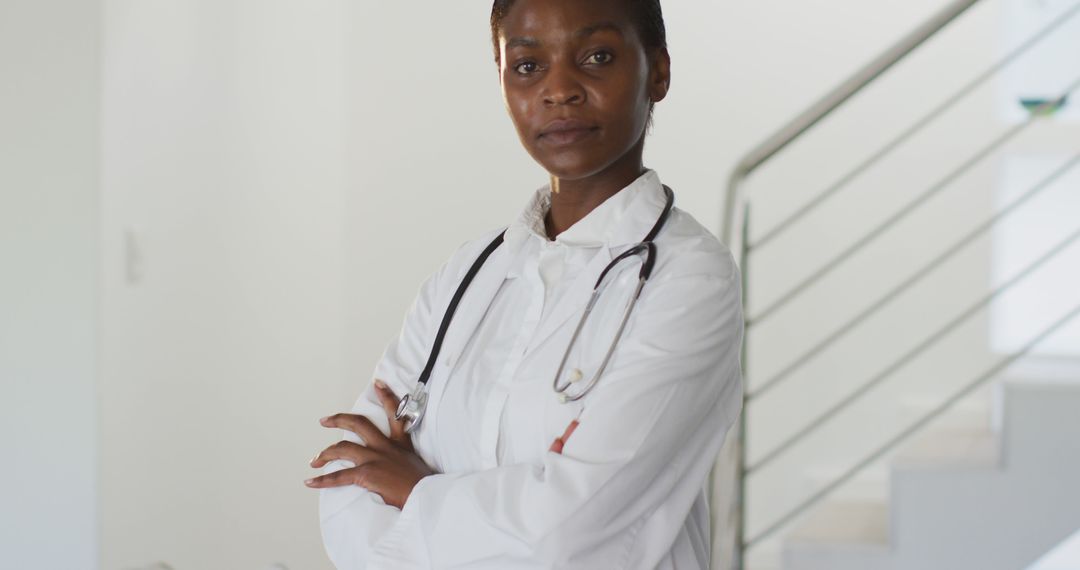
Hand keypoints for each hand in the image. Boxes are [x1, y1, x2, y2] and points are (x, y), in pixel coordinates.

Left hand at [306, 380, 434, 508]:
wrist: (426, 496)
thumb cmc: (424, 485)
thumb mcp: (418, 464)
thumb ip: (404, 461)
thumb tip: (397, 468)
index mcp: (401, 443)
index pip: (395, 413)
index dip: (386, 396)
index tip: (378, 384)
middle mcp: (385, 447)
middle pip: (359, 424)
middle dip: (339, 420)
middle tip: (325, 421)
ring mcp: (374, 459)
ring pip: (343, 449)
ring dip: (325, 454)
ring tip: (314, 460)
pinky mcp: (366, 474)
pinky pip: (338, 477)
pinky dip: (322, 481)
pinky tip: (310, 482)